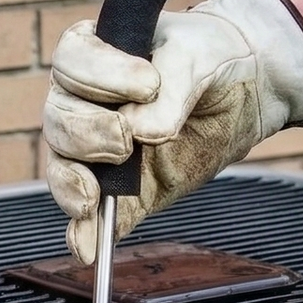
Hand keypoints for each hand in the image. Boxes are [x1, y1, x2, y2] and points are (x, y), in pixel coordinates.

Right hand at [42, 0, 302, 264]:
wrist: (243, 91)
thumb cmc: (210, 58)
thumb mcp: (198, 57)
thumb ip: (171, 87)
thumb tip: (142, 129)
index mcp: (95, 55)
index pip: (71, 62)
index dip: (99, 76)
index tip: (147, 84)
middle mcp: (85, 102)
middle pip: (59, 120)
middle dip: (88, 133)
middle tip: (125, 141)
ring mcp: (98, 151)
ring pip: (63, 167)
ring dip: (74, 184)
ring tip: (94, 196)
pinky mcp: (120, 192)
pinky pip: (91, 216)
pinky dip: (85, 232)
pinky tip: (85, 247)